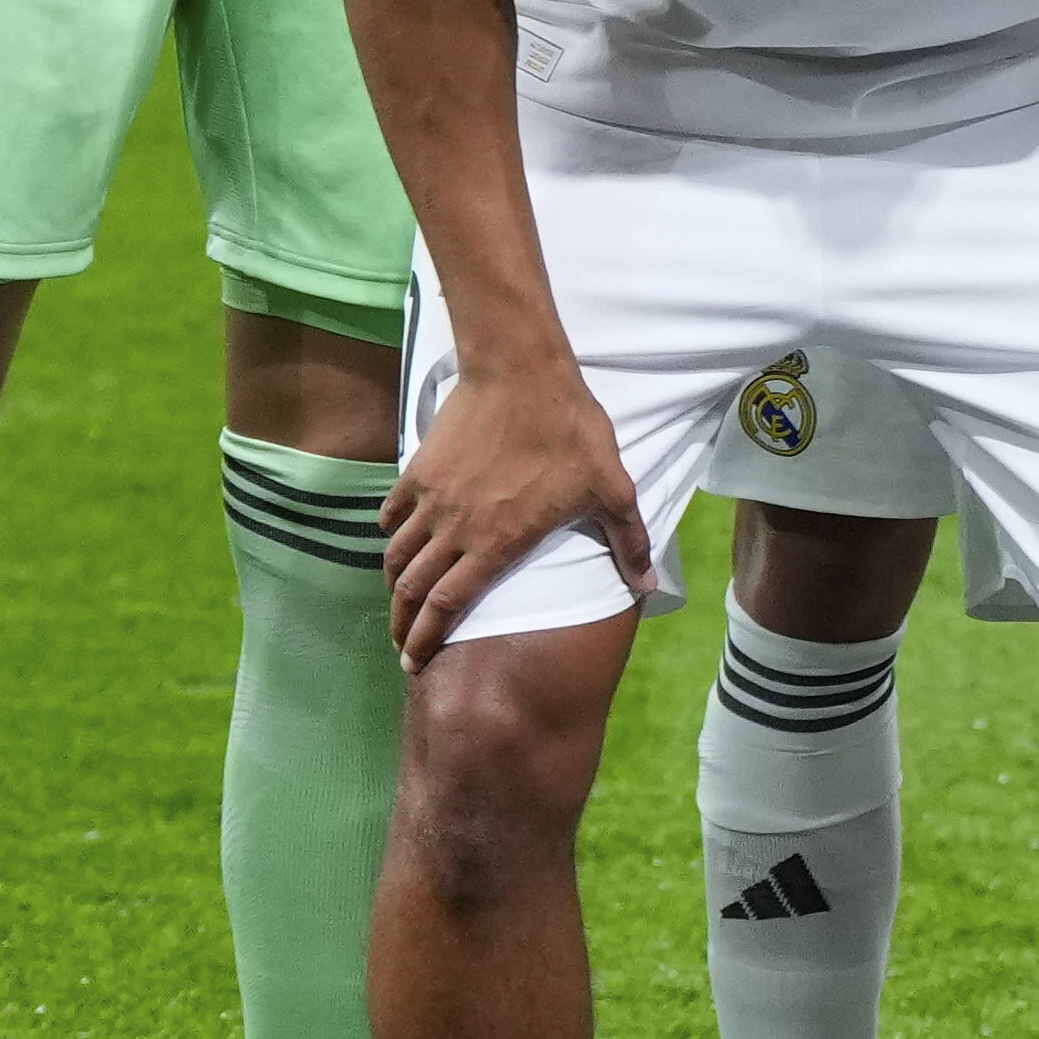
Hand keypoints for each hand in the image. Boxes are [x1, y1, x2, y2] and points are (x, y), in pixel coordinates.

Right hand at [382, 352, 655, 663]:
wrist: (521, 373)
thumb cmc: (569, 431)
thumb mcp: (611, 488)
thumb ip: (628, 541)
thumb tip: (648, 586)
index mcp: (496, 544)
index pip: (448, 606)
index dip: (426, 641)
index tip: (415, 664)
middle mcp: (454, 529)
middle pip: (411, 591)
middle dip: (402, 627)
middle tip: (403, 648)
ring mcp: (431, 500)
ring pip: (396, 556)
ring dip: (393, 587)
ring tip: (399, 603)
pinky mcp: (418, 470)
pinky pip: (393, 514)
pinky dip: (390, 536)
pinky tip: (397, 542)